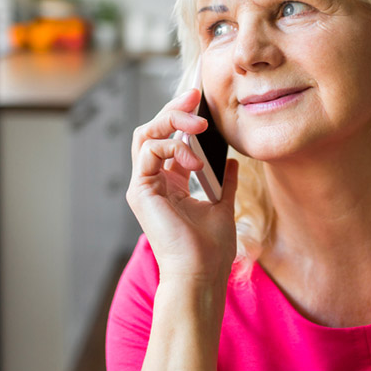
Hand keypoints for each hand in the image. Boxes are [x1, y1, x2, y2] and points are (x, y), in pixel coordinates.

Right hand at [126, 88, 239, 284]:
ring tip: (200, 126)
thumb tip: (230, 161)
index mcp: (169, 184)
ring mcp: (143, 186)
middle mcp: (152, 182)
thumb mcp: (223, 205)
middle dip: (174, 109)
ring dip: (172, 122)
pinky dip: (172, 147)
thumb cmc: (210, 249)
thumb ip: (223, 181)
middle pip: (152, 130)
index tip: (200, 99)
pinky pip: (148, 151)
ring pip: (145, 135)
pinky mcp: (139, 191)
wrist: (201, 274)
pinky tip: (196, 161)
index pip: (168, 139)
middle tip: (195, 96)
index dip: (181, 116)